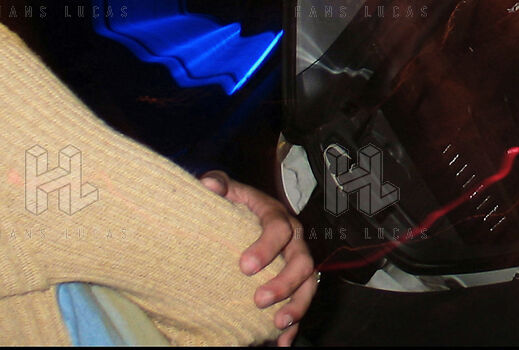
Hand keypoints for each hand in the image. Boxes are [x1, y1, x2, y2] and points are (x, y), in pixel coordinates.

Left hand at [200, 170, 316, 345]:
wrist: (247, 214)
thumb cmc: (234, 203)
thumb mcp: (227, 189)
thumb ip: (219, 183)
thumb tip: (209, 184)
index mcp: (276, 215)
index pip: (279, 228)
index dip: (265, 247)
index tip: (244, 267)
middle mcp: (294, 239)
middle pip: (301, 260)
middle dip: (284, 283)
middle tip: (259, 300)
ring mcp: (298, 261)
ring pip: (310, 284)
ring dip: (297, 306)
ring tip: (278, 324)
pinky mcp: (295, 282)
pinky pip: (302, 303)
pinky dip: (295, 325)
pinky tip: (280, 343)